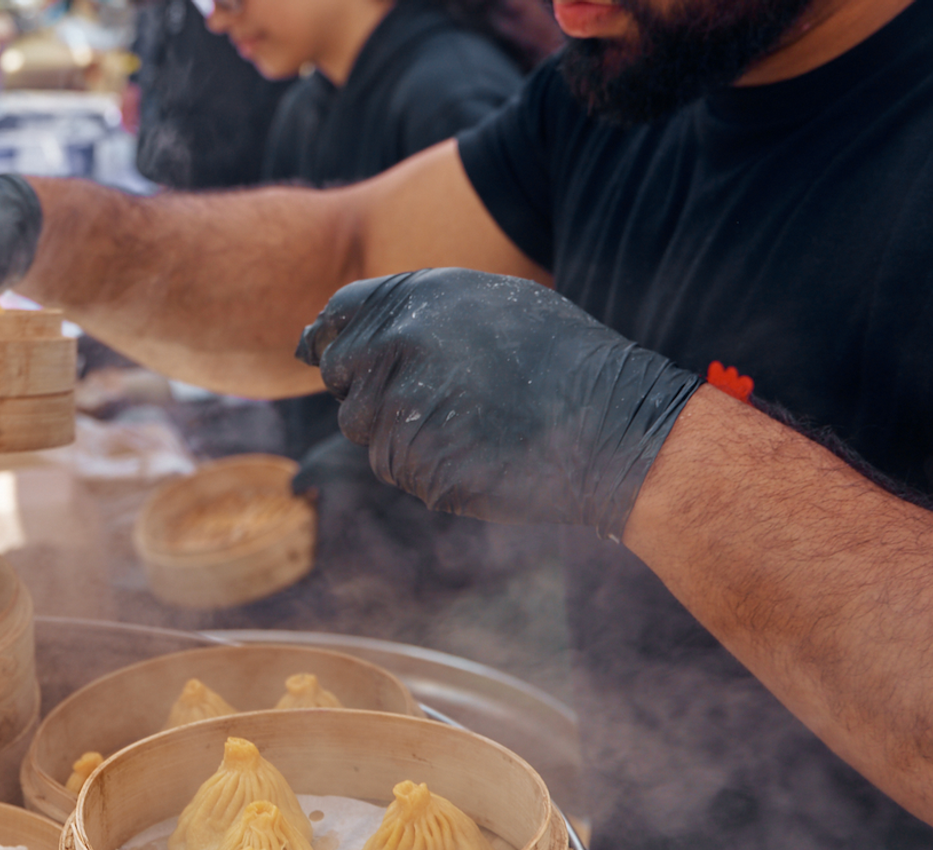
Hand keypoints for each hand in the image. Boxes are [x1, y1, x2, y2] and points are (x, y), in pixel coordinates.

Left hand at [296, 268, 702, 538]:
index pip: (336, 319)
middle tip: (438, 399)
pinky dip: (426, 467)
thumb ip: (411, 316)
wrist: (612, 423)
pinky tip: (478, 453)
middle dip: (374, 393)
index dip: (334, 342)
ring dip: (403, 433)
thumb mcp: (487, 308)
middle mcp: (398, 345)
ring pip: (366, 430)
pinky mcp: (413, 460)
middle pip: (343, 380)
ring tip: (472, 423)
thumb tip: (320, 337)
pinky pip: (396, 468)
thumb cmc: (557, 362)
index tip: (340, 359)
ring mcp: (401, 405)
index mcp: (416, 298)